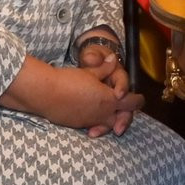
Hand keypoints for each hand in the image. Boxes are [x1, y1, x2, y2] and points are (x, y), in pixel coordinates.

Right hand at [0, 56, 141, 134]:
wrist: (45, 93)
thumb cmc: (69, 80)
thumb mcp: (90, 71)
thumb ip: (105, 68)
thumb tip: (113, 59)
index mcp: (110, 99)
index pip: (132, 103)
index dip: (137, 99)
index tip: (138, 97)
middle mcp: (102, 114)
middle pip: (123, 118)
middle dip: (125, 113)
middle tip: (123, 106)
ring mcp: (90, 121)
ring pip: (107, 125)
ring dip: (110, 119)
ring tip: (107, 112)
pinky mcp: (78, 125)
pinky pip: (92, 125)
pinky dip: (96, 121)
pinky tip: (91, 115)